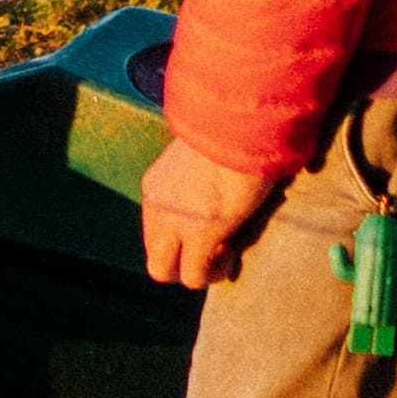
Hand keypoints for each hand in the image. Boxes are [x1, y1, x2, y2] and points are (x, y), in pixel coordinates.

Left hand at [140, 136, 276, 288]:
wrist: (242, 122)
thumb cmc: (231, 131)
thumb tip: (218, 184)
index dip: (183, 238)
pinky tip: (231, 255)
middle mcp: (156, 205)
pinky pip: (194, 275)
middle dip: (181, 262)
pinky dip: (212, 273)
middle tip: (213, 251)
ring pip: (163, 271)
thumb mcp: (202, 155)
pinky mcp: (200, 232)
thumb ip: (198, 174)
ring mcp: (174, 221)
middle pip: (153, 256)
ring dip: (194, 271)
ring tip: (223, 255)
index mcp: (156, 184)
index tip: (210, 226)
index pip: (156, 228)